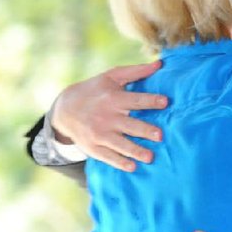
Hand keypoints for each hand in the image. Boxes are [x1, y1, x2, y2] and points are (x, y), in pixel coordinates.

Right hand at [50, 61, 167, 170]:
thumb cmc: (95, 90)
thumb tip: (160, 64)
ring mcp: (99, 134)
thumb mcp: (112, 77)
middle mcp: (106, 117)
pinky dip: (120, 162)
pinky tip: (132, 167)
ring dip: (136, 151)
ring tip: (150, 157)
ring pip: (120, 144)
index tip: (165, 102)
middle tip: (160, 135)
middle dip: (144, 130)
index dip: (150, 100)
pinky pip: (108, 156)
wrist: (65, 109)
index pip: (135, 100)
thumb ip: (136, 71)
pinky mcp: (94, 147)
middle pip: (129, 125)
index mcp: (113, 98)